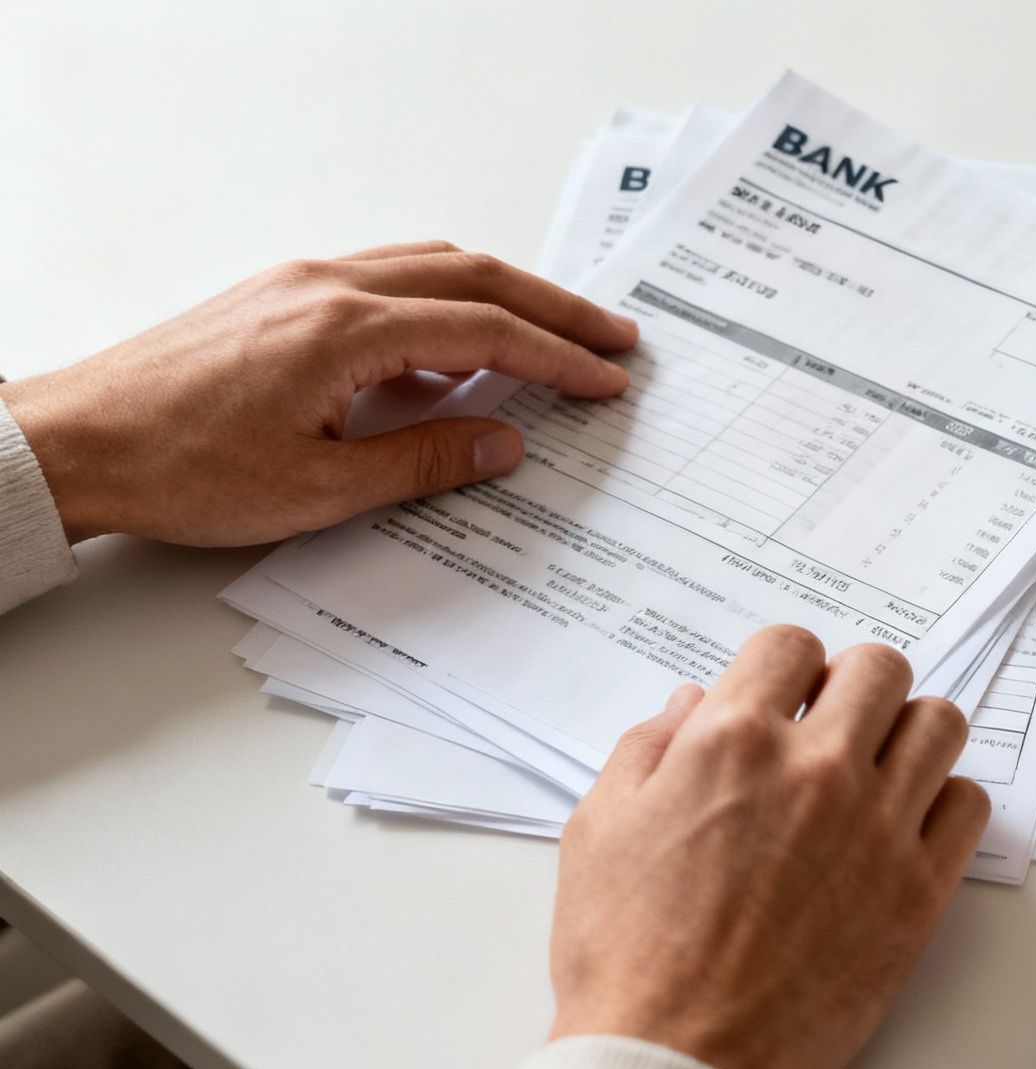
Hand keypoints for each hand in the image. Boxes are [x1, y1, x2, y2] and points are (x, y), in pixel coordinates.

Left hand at [0, 241, 636, 545]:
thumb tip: (503, 444)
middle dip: (551, 307)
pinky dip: (440, 302)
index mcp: (348, 330)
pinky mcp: (277, 297)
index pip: (485, 332)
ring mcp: (299, 283)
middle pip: (471, 275)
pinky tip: (451, 351)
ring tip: (550, 331)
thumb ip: (424, 460)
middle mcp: (329, 286)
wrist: (75, 442)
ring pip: (427, 265)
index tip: (607, 379)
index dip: (557, 358)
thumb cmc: (181, 469)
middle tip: (612, 336)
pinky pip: (383, 280)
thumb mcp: (321, 488)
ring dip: (499, 294)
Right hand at [547, 625, 989, 1068]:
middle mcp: (816, 771)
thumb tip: (691, 704)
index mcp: (733, 743)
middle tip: (831, 727)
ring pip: (938, 724)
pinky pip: (969, 806)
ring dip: (907, 733)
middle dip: (852, 687)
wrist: (677, 1059)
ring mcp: (878, 828)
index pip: (791, 645)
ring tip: (876, 770)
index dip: (783, 667)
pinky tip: (904, 826)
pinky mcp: (919, 891)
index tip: (781, 698)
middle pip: (878, 668)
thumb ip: (648, 749)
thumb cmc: (628, 957)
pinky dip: (943, 803)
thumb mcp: (599, 829)